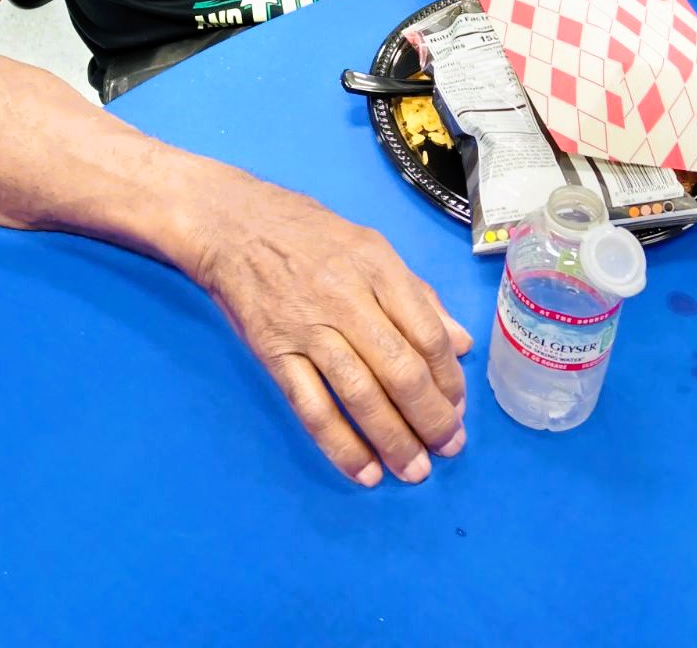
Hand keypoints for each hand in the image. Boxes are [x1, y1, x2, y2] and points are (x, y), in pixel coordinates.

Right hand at [195, 170, 470, 486]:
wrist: (235, 225)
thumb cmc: (309, 235)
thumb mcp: (371, 247)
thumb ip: (418, 295)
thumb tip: (461, 343)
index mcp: (377, 268)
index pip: (426, 333)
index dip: (449, 378)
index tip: (459, 406)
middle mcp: (345, 298)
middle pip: (399, 370)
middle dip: (431, 418)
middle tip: (449, 447)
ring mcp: (306, 329)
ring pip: (359, 395)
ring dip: (393, 440)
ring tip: (415, 470)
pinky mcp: (274, 354)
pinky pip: (311, 408)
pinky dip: (340, 445)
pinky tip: (365, 471)